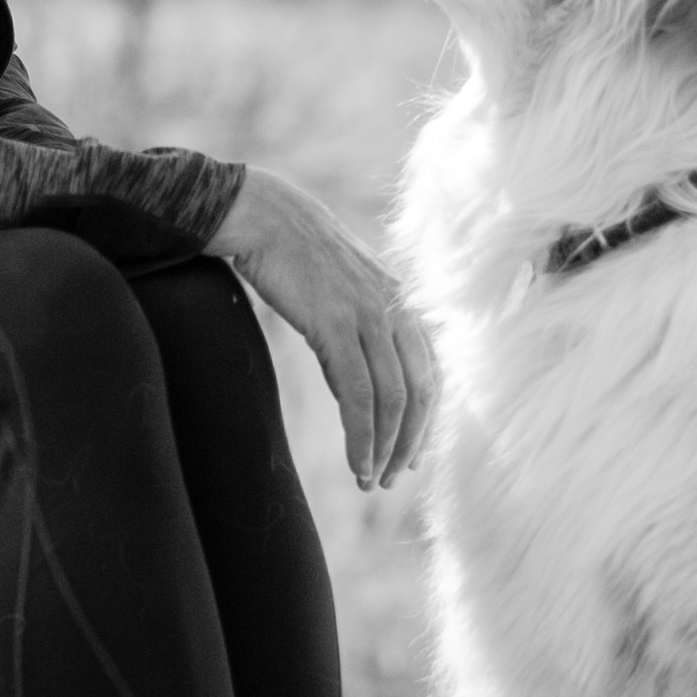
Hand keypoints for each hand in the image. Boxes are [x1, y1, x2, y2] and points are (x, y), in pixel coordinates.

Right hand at [214, 162, 437, 490]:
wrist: (265, 216)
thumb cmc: (295, 260)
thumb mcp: (338, 304)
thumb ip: (355, 349)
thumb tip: (358, 404)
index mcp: (401, 304)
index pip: (431, 374)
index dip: (425, 421)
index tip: (408, 456)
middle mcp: (395, 310)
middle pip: (420, 392)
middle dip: (409, 443)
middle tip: (390, 478)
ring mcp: (369, 316)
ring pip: (394, 399)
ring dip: (385, 448)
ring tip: (369, 479)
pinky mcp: (337, 323)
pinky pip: (360, 394)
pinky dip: (362, 435)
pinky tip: (356, 460)